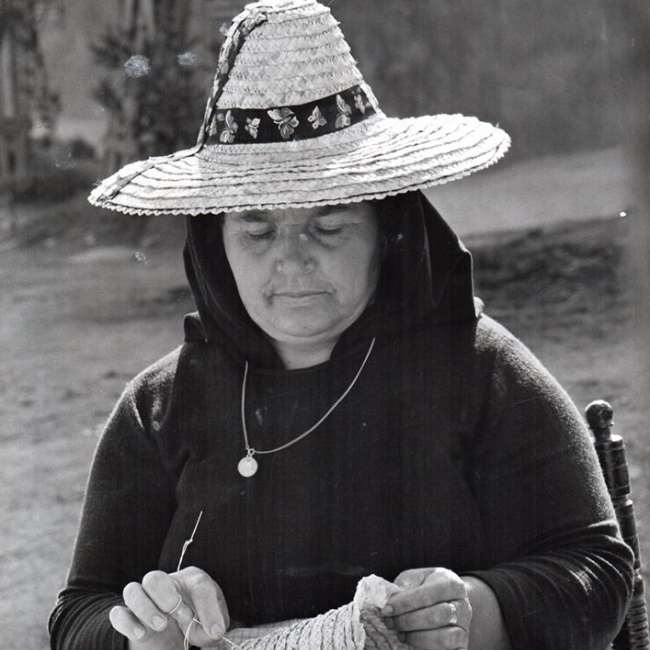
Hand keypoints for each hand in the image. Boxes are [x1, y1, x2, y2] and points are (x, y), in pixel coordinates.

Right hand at [109, 566, 229, 647]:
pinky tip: (142, 634)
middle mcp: (164, 586)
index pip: (198, 582)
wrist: (178, 640)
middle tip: (179, 614)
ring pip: (131, 590)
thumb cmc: (198, 625)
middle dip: (165, 596)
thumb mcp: (212, 624)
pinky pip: (117, 614)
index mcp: (189, 582)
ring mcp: (144, 602)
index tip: (213, 630)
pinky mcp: (129, 620)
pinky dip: (127, 623)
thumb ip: (214, 622)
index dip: (207, 606)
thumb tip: (215, 631)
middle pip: (154, 577)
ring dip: (145, 608)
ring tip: (161, 625)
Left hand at [381, 568, 471, 649]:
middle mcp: (462, 605)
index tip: (386, 609)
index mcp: (450, 583)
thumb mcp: (415, 579)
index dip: (405, 603)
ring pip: (444, 638)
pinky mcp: (462, 646)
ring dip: (417, 638)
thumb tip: (386, 600)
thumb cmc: (426, 588)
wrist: (447, 601)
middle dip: (409, 621)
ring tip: (401, 634)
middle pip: (437, 616)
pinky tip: (414, 645)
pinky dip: (429, 649)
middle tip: (390, 622)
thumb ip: (403, 587)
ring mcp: (464, 628)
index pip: (428, 594)